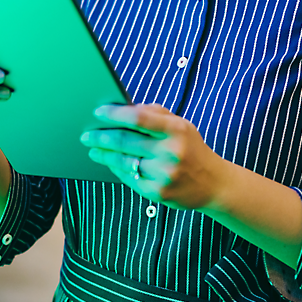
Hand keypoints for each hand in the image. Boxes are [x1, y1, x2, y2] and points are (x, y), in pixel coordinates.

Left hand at [81, 103, 225, 210]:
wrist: (214, 184)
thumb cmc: (191, 148)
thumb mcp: (181, 125)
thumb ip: (154, 114)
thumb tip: (122, 108)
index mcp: (176, 130)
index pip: (138, 118)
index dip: (115, 114)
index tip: (98, 112)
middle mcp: (170, 152)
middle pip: (126, 141)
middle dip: (101, 136)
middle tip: (86, 135)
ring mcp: (164, 174)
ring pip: (124, 161)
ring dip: (104, 154)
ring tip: (93, 149)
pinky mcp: (158, 192)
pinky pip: (129, 177)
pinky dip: (116, 168)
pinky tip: (109, 162)